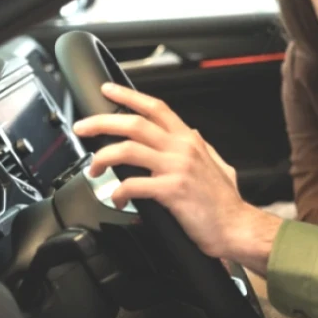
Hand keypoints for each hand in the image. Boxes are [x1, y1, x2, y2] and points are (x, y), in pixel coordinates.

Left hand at [71, 83, 279, 272]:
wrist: (236, 226)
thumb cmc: (225, 202)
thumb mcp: (219, 164)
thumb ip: (203, 148)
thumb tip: (193, 133)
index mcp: (191, 141)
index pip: (157, 108)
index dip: (129, 96)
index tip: (108, 90)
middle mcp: (183, 149)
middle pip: (135, 124)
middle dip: (102, 122)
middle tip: (82, 128)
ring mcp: (177, 168)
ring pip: (128, 150)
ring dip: (102, 157)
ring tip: (94, 169)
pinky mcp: (171, 190)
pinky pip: (132, 185)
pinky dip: (117, 192)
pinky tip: (117, 199)